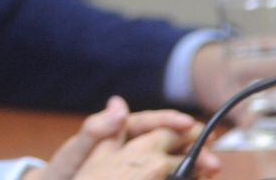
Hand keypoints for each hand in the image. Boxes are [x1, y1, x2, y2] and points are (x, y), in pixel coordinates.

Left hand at [25, 97, 220, 179]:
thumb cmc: (63, 174)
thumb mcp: (75, 154)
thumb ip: (96, 131)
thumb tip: (119, 103)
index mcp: (116, 132)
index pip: (148, 122)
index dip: (170, 121)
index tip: (189, 123)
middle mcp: (130, 146)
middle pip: (166, 139)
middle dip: (191, 144)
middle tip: (212, 154)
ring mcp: (136, 165)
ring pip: (171, 159)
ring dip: (192, 162)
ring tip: (212, 169)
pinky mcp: (142, 177)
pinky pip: (165, 175)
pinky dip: (183, 176)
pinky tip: (198, 179)